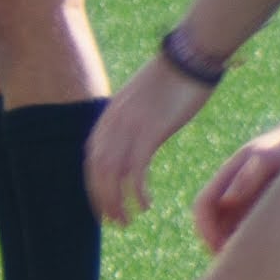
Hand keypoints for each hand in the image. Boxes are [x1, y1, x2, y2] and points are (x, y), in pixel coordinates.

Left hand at [86, 55, 213, 227]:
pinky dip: (137, 191)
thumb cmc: (172, 79)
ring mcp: (129, 127)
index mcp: (108, 118)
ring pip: (112, 174)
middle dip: (101, 200)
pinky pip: (136, 170)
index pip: (90, 160)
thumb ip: (130, 122)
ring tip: (127, 221)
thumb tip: (133, 141)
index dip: (93, 186)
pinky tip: (145, 204)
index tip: (101, 206)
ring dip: (117, 202)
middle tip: (113, 222)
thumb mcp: (141, 102)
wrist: (189, 57)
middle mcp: (112, 124)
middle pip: (96, 171)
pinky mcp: (150, 131)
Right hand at [189, 120, 279, 255]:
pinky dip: (256, 246)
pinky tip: (277, 255)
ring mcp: (246, 202)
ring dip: (238, 249)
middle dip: (220, 247)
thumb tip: (228, 201)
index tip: (221, 250)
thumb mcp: (269, 155)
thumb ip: (249, 175)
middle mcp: (231, 193)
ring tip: (262, 266)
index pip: (203, 208)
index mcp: (226, 179)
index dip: (206, 230)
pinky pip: (252, 234)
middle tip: (241, 268)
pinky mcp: (263, 211)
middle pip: (212, 226)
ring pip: (230, 232)